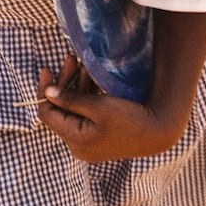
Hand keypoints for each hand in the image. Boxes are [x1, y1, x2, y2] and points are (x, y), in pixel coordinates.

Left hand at [37, 55, 173, 162]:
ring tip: (84, 64)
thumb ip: (70, 100)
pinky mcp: (99, 137)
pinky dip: (86, 96)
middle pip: (61, 111)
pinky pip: (85, 115)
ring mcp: (89, 142)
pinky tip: (91, 77)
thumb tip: (47, 92)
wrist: (161, 130)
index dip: (45, 90)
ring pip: (74, 110)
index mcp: (75, 141)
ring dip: (76, 86)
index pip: (48, 114)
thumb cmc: (130, 118)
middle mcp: (78, 146)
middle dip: (64, 84)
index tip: (47, 69)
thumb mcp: (98, 106)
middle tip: (69, 59)